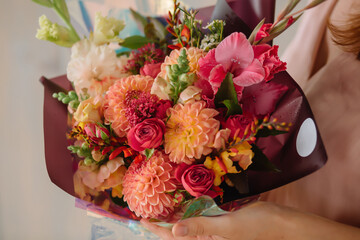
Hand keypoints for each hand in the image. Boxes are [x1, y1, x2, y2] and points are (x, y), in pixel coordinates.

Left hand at [141, 201, 284, 239]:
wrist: (280, 224)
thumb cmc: (256, 228)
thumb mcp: (227, 229)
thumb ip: (200, 228)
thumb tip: (173, 231)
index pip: (176, 238)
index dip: (158, 230)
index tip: (142, 220)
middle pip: (179, 234)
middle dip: (162, 226)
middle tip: (146, 213)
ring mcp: (213, 233)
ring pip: (188, 227)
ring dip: (175, 219)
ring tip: (159, 210)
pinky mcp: (220, 223)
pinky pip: (200, 220)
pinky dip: (190, 214)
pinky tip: (183, 207)